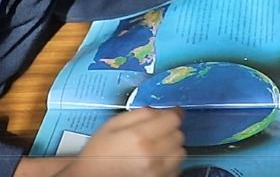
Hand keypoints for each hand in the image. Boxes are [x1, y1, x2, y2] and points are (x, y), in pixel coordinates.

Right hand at [23, 107, 184, 176]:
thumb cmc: (98, 154)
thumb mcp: (113, 125)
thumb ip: (140, 114)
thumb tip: (161, 110)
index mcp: (140, 137)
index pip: (173, 119)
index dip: (172, 113)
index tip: (171, 112)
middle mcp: (153, 156)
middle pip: (179, 135)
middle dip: (170, 129)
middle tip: (156, 130)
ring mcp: (158, 172)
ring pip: (181, 152)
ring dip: (172, 146)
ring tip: (155, 147)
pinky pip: (176, 167)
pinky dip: (169, 162)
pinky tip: (154, 160)